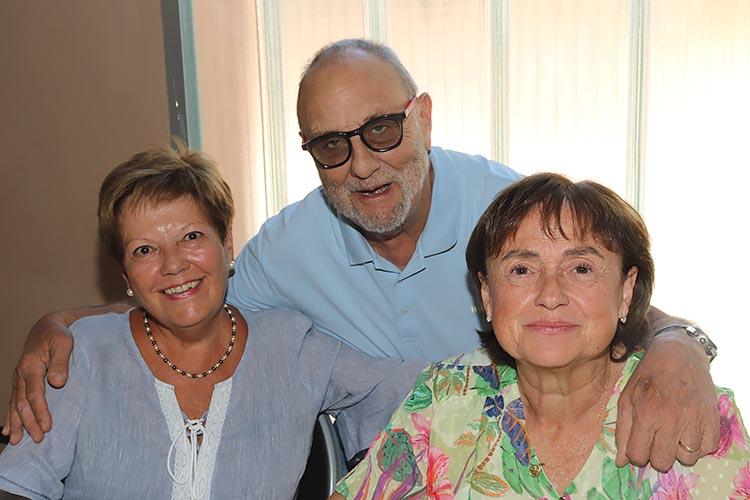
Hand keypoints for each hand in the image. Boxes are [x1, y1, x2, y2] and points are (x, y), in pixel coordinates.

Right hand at [2, 314, 72, 444]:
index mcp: (30, 366)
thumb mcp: (63, 343)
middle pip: (22, 403)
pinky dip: (10, 416)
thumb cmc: (58, 335)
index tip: (47, 427)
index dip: (40, 412)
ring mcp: (18, 379)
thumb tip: (57, 382)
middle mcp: (20, 374)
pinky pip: (13, 401)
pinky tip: (7, 430)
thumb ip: (60, 362)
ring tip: (16, 441)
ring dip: (16, 423)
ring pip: (14, 405)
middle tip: (39, 439)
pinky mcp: (20, 381)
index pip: (34, 394)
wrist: (46, 328)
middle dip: (29, 423)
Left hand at [615, 331, 719, 470]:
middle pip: (662, 462)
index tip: (640, 443)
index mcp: (646, 414)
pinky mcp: (712, 418)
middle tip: (657, 438)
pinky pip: (707, 449)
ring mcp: (694, 420)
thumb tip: (620, 462)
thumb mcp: (627, 398)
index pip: (638, 456)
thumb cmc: (648, 376)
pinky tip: (689, 430)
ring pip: (686, 459)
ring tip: (674, 433)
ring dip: (678, 450)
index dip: (636, 453)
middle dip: (656, 454)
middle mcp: (671, 420)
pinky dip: (699, 445)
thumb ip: (622, 431)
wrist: (678, 354)